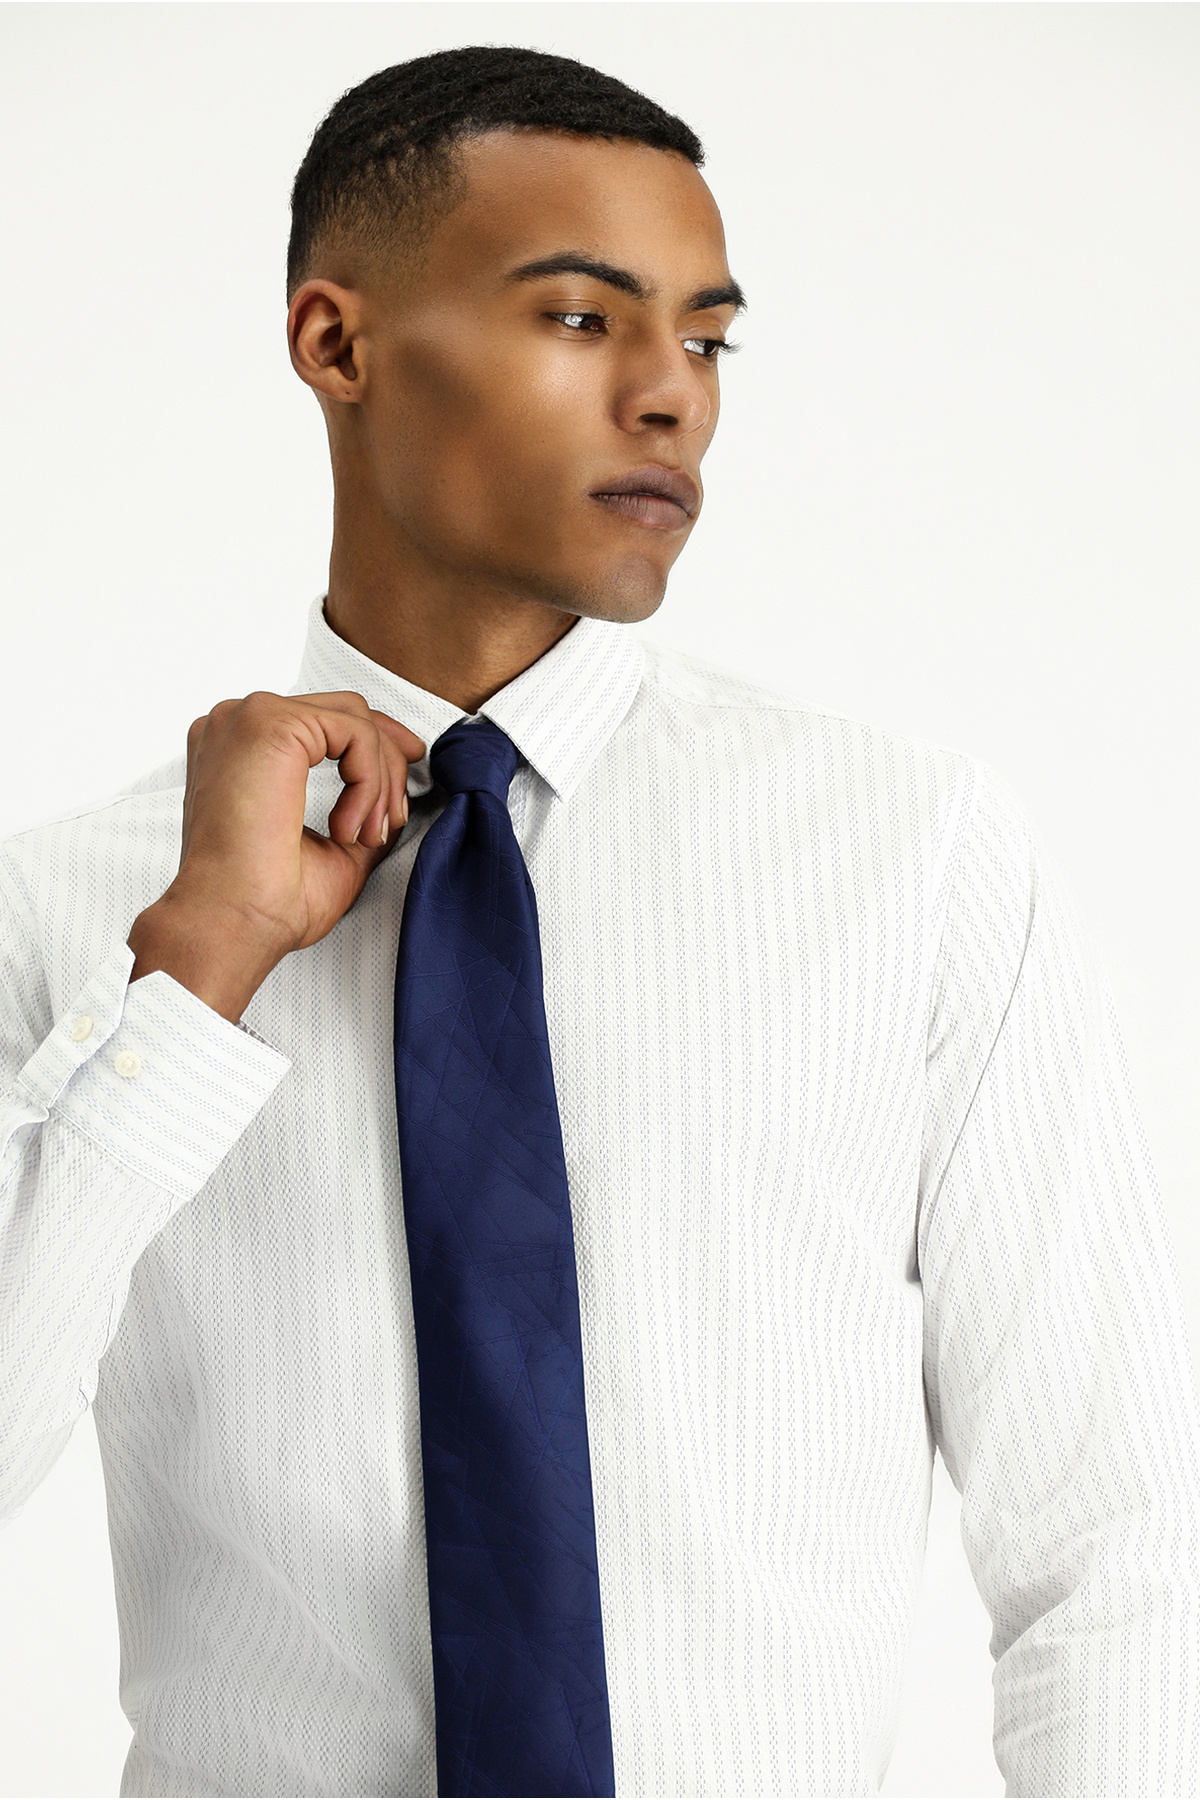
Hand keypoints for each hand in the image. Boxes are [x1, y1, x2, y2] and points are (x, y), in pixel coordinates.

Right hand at [127, 690, 425, 1021]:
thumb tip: (397, 800)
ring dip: (379, 779)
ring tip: (367, 835)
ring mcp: (249, 718)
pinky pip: (354, 732)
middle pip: (342, 712)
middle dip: (386, 760)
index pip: (320, 721)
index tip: (406, 774)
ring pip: (354, 719)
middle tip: (394, 817)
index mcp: (239, 748)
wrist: (230, 923)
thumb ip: (360, 811)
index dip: (372, 744)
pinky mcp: (271, 723)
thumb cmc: (266, 900)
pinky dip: (369, 781)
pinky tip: (348, 829)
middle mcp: (237, 724)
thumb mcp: (333, 848)